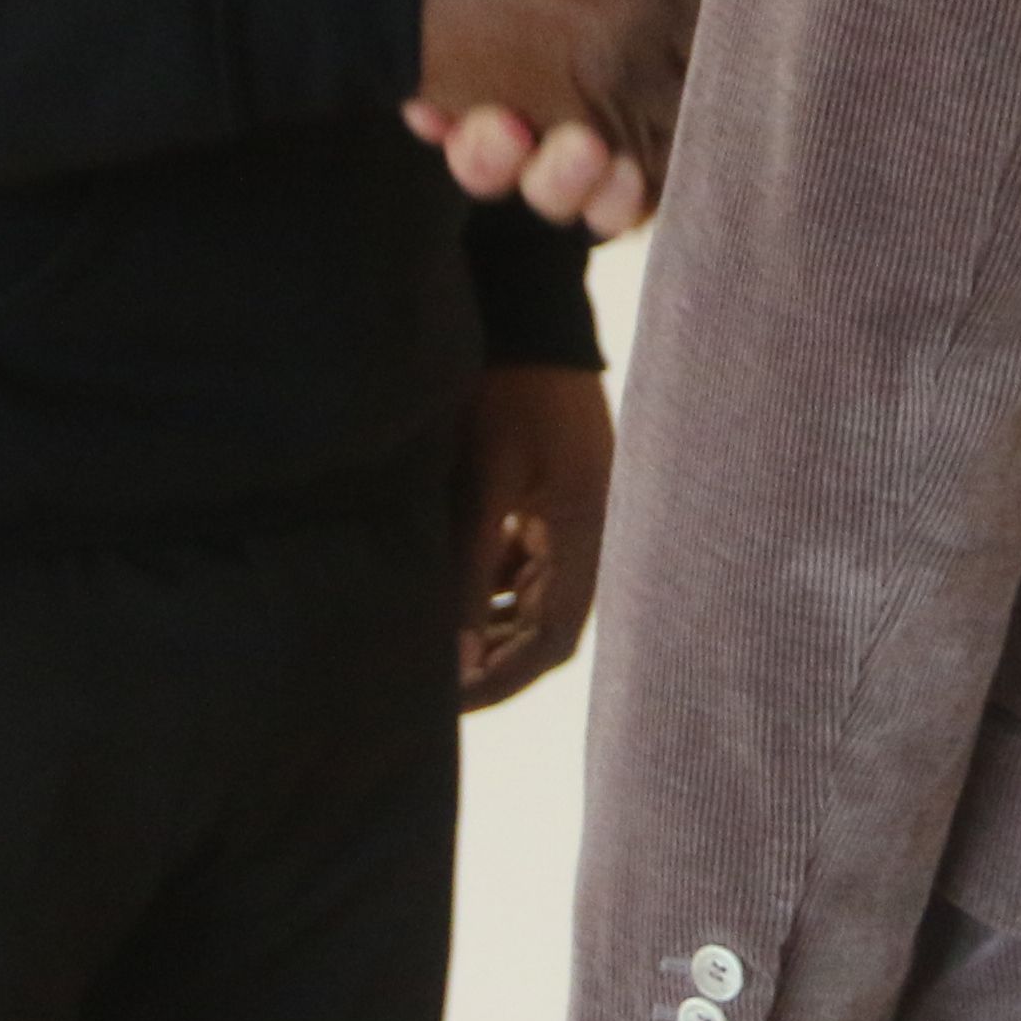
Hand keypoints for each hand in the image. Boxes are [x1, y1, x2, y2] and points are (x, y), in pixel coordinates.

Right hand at [410, 0, 698, 238]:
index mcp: (589, 18)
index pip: (493, 71)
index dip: (448, 99)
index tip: (422, 104)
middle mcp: (611, 81)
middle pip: (511, 142)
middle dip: (483, 154)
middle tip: (496, 131)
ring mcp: (650, 135)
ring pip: (560, 187)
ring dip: (547, 182)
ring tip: (575, 152)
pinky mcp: (693, 179)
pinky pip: (625, 212)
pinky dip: (605, 206)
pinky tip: (618, 180)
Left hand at [455, 363, 612, 709]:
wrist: (533, 317)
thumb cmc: (509, 391)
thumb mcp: (484, 482)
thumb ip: (470, 569)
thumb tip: (454, 655)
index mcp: (585, 534)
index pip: (553, 643)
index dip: (504, 679)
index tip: (450, 702)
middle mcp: (591, 534)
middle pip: (545, 629)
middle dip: (491, 660)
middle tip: (430, 686)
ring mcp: (576, 517)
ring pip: (533, 600)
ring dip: (487, 625)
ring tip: (430, 644)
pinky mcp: (555, 500)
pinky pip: (526, 563)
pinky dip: (489, 585)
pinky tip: (445, 589)